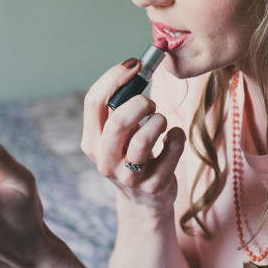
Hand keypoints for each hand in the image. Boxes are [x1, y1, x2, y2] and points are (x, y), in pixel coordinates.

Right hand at [81, 60, 186, 210]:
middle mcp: (105, 160)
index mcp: (91, 142)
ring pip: (144, 139)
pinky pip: (172, 150)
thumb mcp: (115, 136)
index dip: (115, 77)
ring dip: (158, 120)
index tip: (135, 64)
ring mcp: (129, 176)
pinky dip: (177, 137)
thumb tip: (136, 68)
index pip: (93, 102)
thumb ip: (117, 108)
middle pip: (118, 122)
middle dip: (139, 102)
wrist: (144, 202)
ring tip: (160, 121)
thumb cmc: (131, 155)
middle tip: (149, 102)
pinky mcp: (154, 186)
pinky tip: (173, 137)